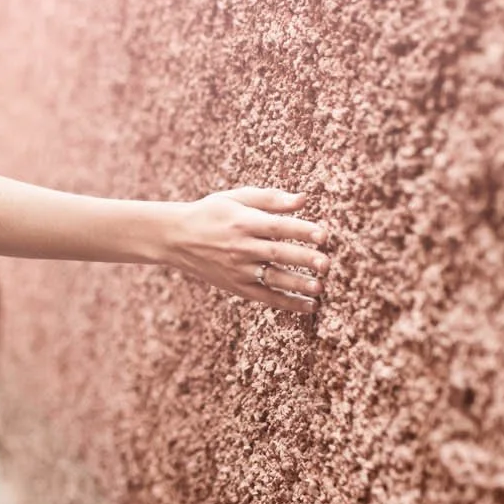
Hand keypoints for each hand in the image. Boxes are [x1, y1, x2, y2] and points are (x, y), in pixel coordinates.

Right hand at [165, 187, 331, 313]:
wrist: (176, 238)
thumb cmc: (211, 213)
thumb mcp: (236, 198)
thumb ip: (270, 199)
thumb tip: (304, 199)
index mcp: (243, 222)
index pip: (277, 226)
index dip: (301, 230)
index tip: (323, 234)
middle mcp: (241, 246)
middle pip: (277, 253)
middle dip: (303, 259)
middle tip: (327, 264)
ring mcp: (238, 269)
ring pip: (273, 278)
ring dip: (297, 284)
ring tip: (320, 288)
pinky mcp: (236, 286)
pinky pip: (265, 296)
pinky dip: (287, 303)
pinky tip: (309, 306)